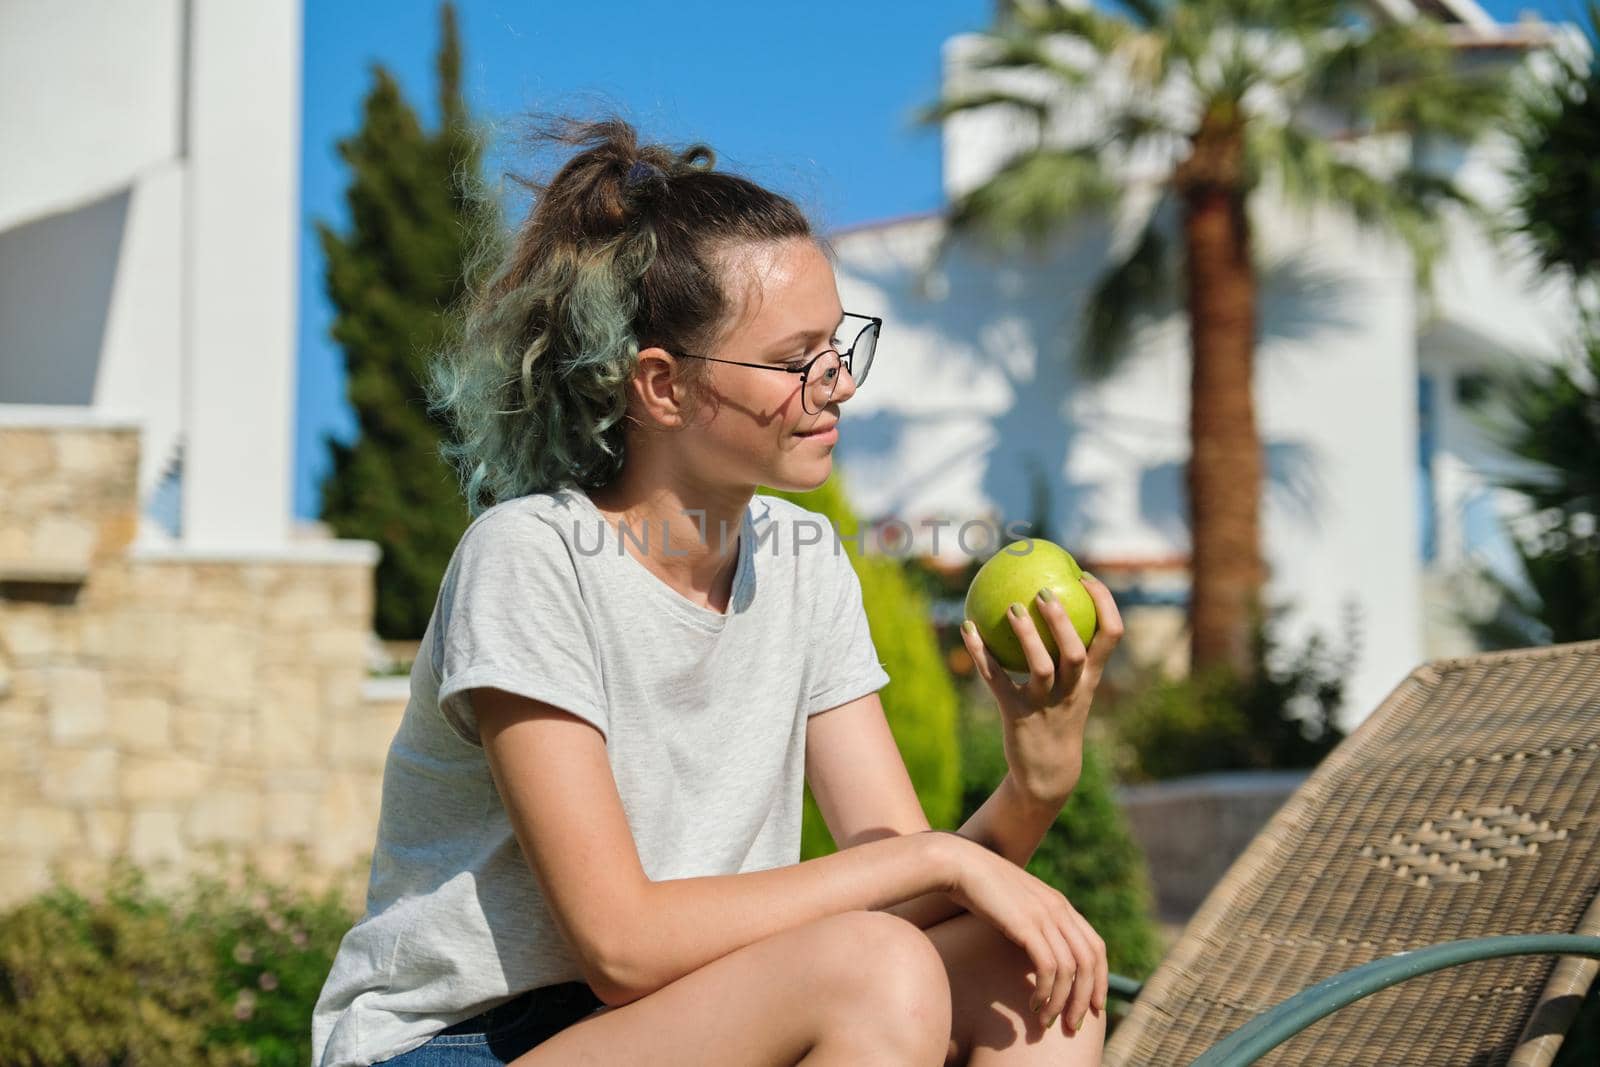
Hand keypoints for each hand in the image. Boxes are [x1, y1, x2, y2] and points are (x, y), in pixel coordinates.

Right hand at [938, 832, 1106, 1034]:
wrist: (959, 864)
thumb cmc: (980, 889)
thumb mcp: (1016, 906)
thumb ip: (1032, 924)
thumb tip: (1036, 953)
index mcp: (1061, 905)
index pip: (1096, 947)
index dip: (1102, 979)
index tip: (1094, 1006)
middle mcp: (1059, 909)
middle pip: (1091, 961)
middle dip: (1086, 998)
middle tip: (1074, 1024)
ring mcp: (1044, 916)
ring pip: (1071, 969)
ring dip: (1062, 1002)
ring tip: (1047, 1022)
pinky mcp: (1026, 925)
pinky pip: (1048, 967)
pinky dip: (1045, 991)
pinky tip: (1033, 1004)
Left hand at [960, 574, 1124, 802]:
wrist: (1047, 773)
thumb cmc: (1057, 718)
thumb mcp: (1071, 687)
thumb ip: (1067, 653)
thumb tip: (1046, 600)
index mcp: (1090, 678)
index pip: (1111, 636)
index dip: (1104, 603)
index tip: (1084, 576)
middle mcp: (1072, 691)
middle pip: (1076, 653)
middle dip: (1063, 621)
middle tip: (1043, 591)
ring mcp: (1045, 706)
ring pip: (1041, 668)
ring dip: (1026, 637)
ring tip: (1011, 608)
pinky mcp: (1017, 717)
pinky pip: (996, 681)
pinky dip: (980, 654)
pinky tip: (967, 628)